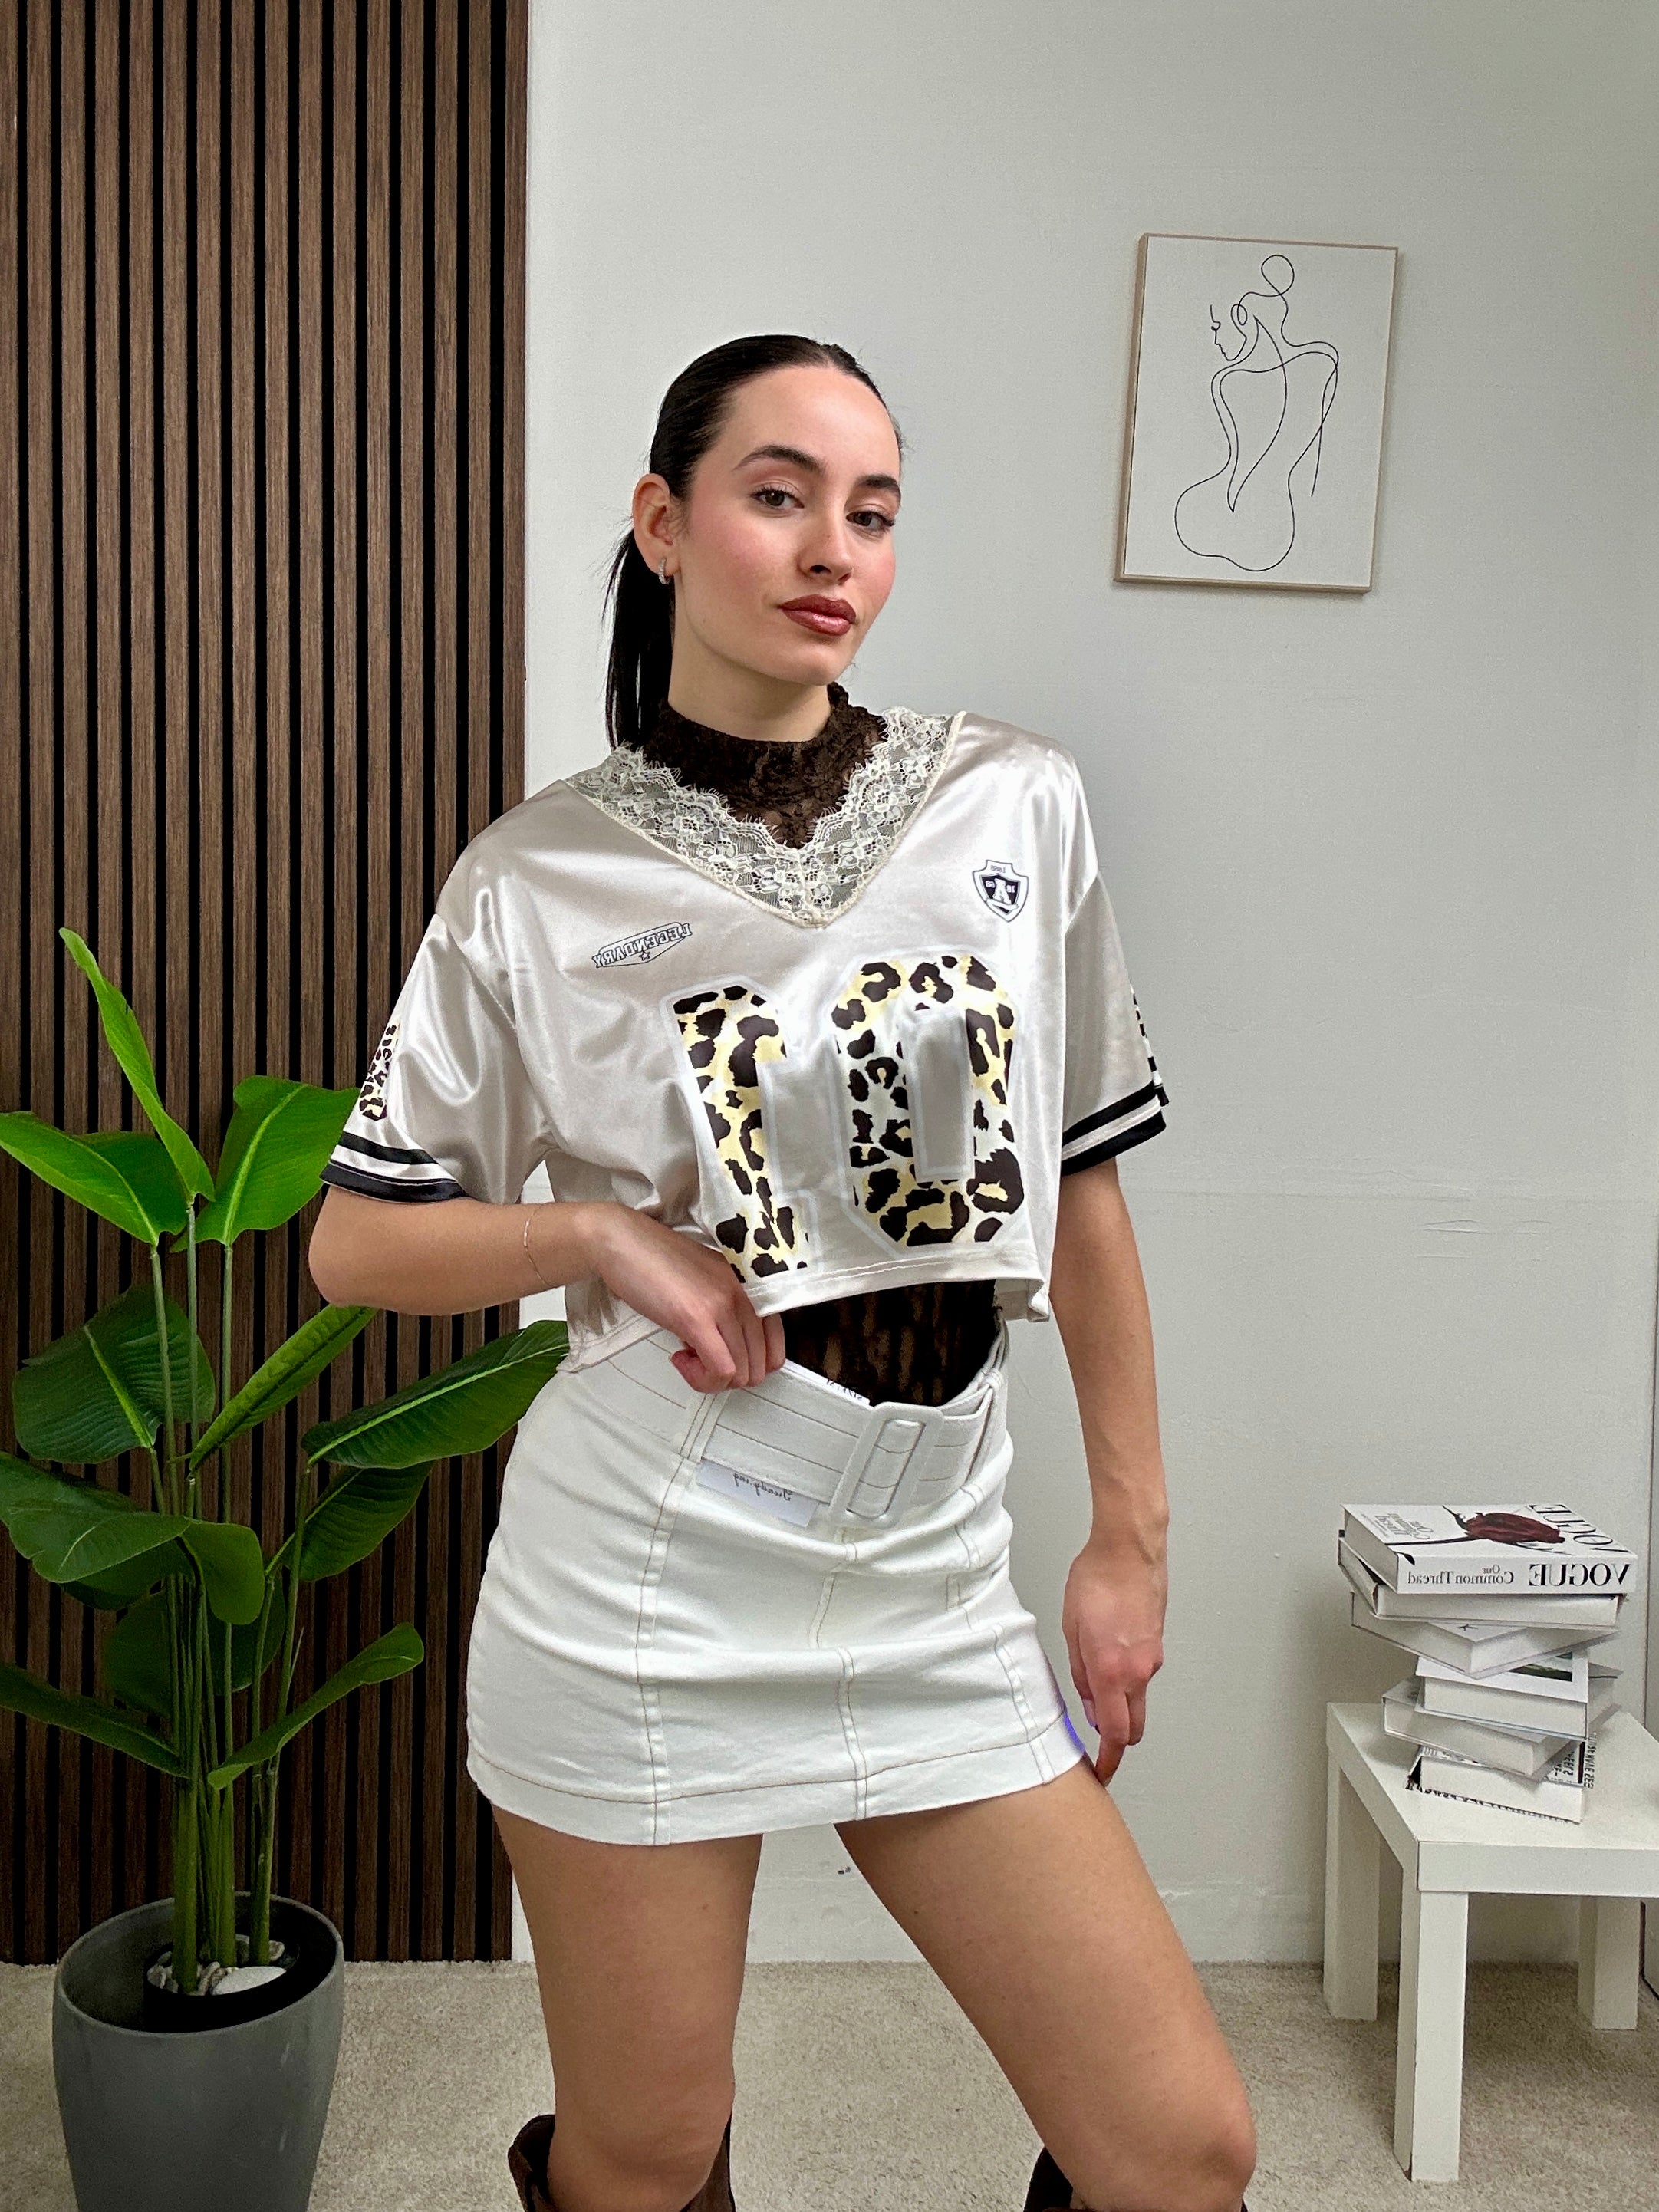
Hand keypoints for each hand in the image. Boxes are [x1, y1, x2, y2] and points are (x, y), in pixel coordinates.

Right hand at [582, 1205, 785, 1391]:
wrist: (622, 1241)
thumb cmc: (656, 1260)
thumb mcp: (709, 1282)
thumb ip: (728, 1311)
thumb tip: (732, 1351)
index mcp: (752, 1285)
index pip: (776, 1347)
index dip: (748, 1365)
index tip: (721, 1358)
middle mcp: (746, 1294)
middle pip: (760, 1367)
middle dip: (729, 1377)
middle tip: (699, 1360)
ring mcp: (724, 1305)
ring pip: (740, 1374)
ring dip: (710, 1378)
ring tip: (686, 1357)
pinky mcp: (697, 1319)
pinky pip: (720, 1371)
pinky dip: (701, 1379)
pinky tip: (680, 1358)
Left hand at [1061, 1536, 1167, 1783]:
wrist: (1130, 1548)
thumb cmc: (1096, 1580)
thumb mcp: (1072, 1629)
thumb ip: (1081, 1674)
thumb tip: (1089, 1706)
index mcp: (1113, 1671)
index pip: (1116, 1733)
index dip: (1109, 1760)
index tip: (1102, 1773)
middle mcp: (1139, 1670)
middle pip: (1135, 1725)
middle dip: (1118, 1740)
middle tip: (1096, 1743)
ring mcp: (1153, 1658)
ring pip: (1138, 1698)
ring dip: (1120, 1703)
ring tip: (1091, 1682)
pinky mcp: (1158, 1643)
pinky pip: (1142, 1674)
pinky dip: (1127, 1678)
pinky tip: (1107, 1656)